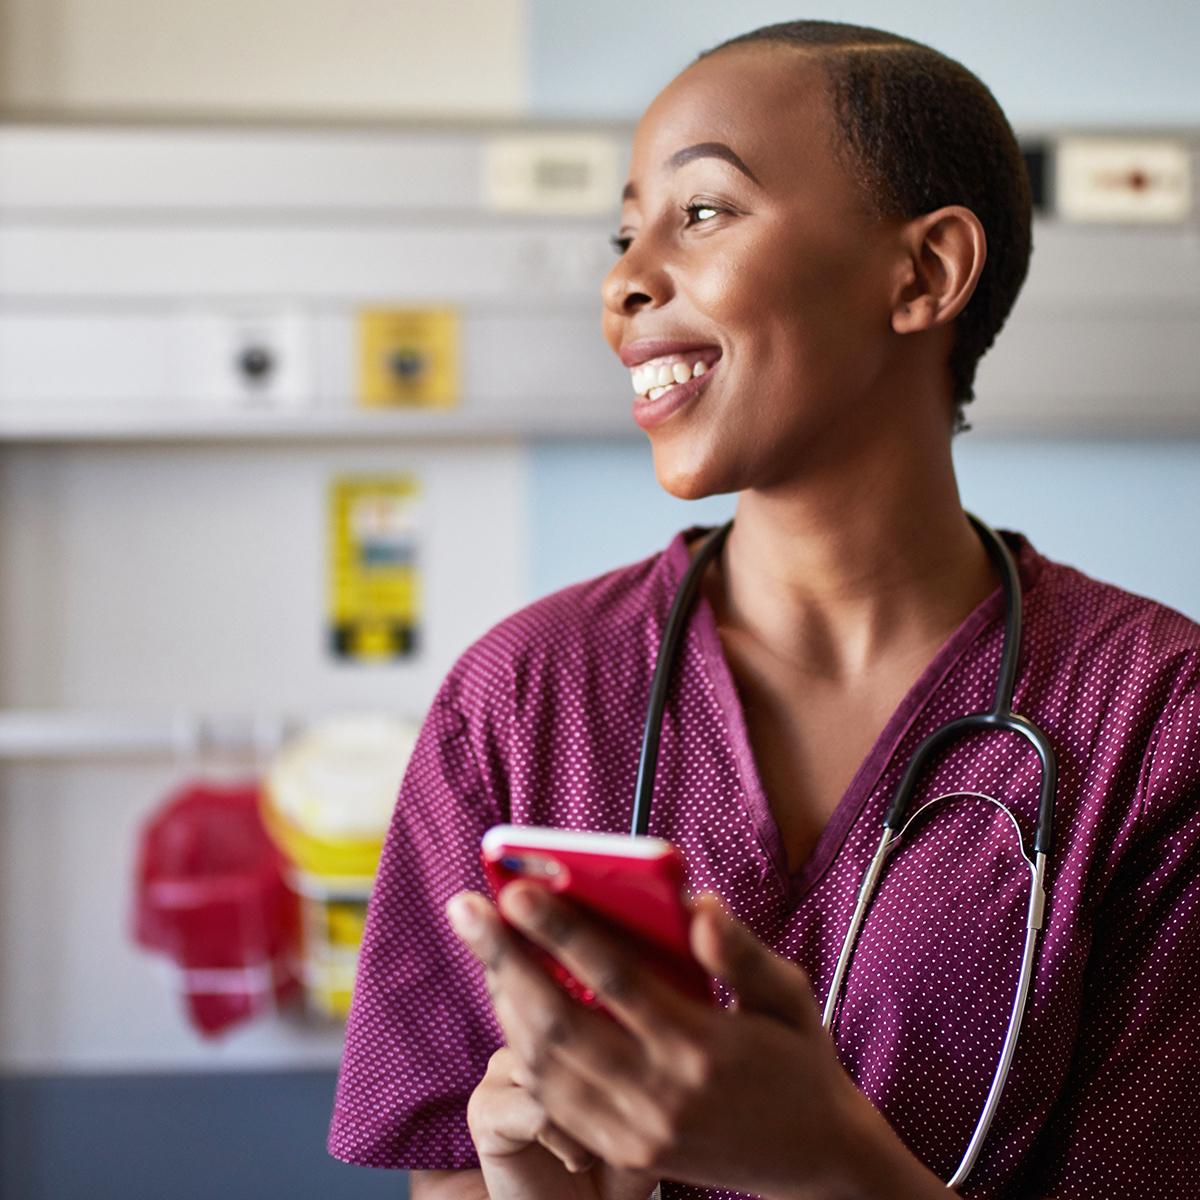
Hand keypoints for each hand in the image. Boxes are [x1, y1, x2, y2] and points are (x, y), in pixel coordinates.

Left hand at [447, 884, 878, 1199]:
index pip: (614, 977)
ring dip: (504, 1001)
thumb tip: (696, 906)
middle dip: (504, 959)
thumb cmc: (800, 1062)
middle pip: (559, 1021)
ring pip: (545, 1063)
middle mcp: (661, 1093)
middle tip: (466, 908)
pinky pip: (555, 1100)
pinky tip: (511, 1004)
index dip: (560, 931)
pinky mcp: (627, 1154)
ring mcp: (637, 1130)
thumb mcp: (789, 997)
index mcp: (701, 1046)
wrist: (816, 1160)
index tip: (516, 889)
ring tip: (484, 948)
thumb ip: (741, 953)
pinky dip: (523, 1049)